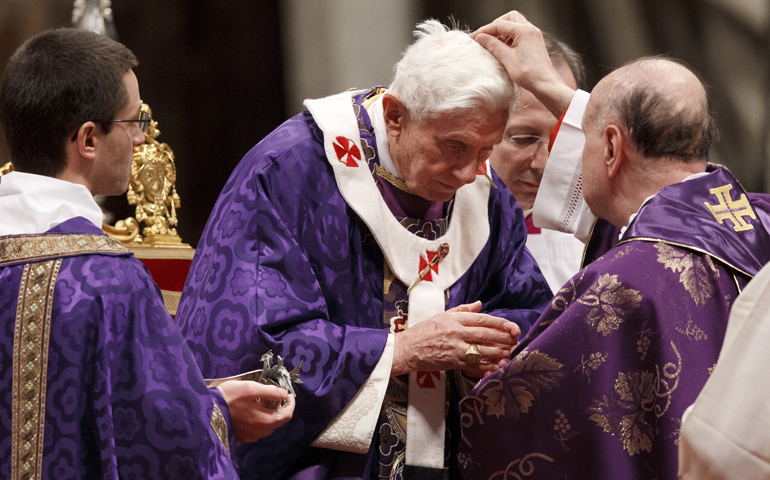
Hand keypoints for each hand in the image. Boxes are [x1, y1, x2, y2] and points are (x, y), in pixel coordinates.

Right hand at [217, 381, 294, 442]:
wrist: (205, 411)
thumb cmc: (228, 397)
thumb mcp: (251, 388)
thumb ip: (271, 391)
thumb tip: (284, 394)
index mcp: (265, 420)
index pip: (287, 414)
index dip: (291, 402)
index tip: (288, 393)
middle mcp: (261, 432)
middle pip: (279, 420)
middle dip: (281, 407)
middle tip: (275, 394)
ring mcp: (251, 436)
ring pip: (268, 425)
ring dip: (270, 413)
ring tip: (263, 400)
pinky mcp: (243, 437)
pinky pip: (258, 428)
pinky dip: (260, 418)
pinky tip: (252, 409)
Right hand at [391, 301, 519, 377]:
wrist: (407, 349)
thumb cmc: (423, 331)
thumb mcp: (442, 315)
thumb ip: (463, 310)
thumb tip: (479, 304)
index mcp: (455, 318)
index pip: (483, 319)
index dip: (501, 324)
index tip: (513, 327)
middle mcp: (456, 332)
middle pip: (486, 334)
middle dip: (504, 338)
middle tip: (516, 341)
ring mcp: (455, 348)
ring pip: (483, 350)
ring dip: (499, 353)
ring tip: (510, 353)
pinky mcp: (452, 362)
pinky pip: (474, 364)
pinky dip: (487, 366)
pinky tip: (496, 366)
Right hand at [471, 11, 575, 116]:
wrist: (545, 84)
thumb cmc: (529, 73)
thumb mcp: (507, 59)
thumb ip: (493, 45)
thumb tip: (481, 37)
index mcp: (524, 31)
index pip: (499, 25)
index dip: (484, 30)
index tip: (474, 37)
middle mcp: (530, 29)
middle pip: (509, 18)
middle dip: (496, 26)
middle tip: (486, 37)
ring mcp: (533, 35)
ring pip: (514, 25)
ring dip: (502, 32)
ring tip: (494, 45)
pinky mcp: (534, 42)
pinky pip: (519, 34)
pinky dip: (509, 38)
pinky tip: (504, 49)